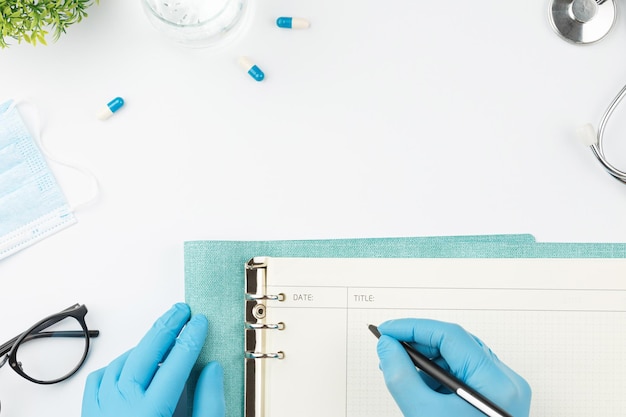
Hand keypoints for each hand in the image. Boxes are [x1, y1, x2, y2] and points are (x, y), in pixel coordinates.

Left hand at [82, 303, 224, 416]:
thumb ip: (208, 405)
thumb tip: (211, 369)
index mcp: (151, 414)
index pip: (175, 363)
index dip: (191, 338)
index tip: (201, 323)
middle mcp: (121, 410)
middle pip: (145, 353)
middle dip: (166, 327)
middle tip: (181, 311)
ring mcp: (101, 412)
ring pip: (120, 363)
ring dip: (143, 345)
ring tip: (161, 336)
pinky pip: (99, 380)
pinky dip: (116, 365)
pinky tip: (130, 364)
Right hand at [376, 318, 530, 416]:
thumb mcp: (422, 414)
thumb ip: (400, 376)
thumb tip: (388, 348)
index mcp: (496, 384)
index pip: (450, 336)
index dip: (414, 328)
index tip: (388, 330)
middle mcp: (506, 382)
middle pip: (456, 344)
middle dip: (418, 344)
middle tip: (389, 348)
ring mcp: (504, 390)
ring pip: (459, 357)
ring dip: (427, 359)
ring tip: (400, 369)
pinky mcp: (496, 397)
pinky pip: (464, 373)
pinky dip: (438, 375)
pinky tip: (419, 384)